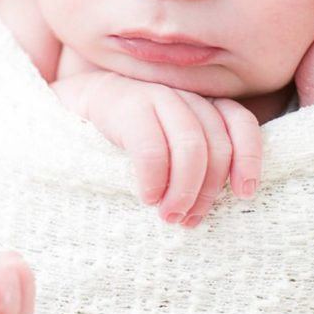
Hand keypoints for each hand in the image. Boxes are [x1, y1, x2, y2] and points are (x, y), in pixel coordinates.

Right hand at [53, 72, 261, 226]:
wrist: (63, 111)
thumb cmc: (119, 142)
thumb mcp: (165, 150)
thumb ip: (193, 161)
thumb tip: (223, 199)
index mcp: (197, 104)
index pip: (239, 121)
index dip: (249, 156)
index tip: (245, 193)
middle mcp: (181, 95)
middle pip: (216, 142)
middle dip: (208, 189)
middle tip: (188, 219)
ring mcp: (153, 94)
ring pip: (191, 144)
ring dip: (184, 189)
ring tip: (168, 215)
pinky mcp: (123, 102)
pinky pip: (152, 145)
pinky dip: (155, 177)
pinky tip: (146, 196)